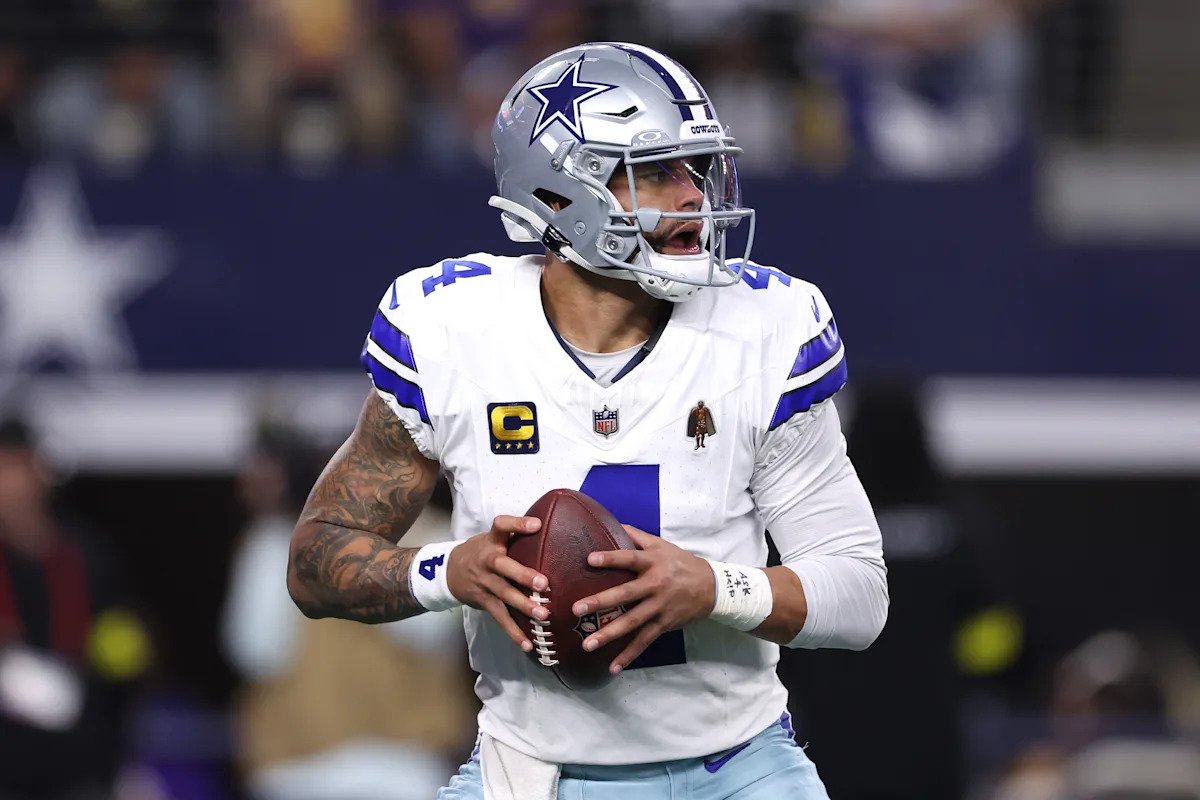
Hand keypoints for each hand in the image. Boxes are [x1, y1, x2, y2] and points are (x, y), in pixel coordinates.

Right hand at [447, 515, 548, 652]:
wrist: (447, 572)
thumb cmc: (481, 552)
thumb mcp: (492, 538)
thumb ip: (515, 534)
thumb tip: (550, 527)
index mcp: (492, 541)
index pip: (501, 526)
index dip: (517, 524)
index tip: (537, 524)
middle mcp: (488, 561)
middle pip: (503, 566)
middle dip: (523, 575)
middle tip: (543, 583)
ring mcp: (485, 582)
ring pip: (504, 595)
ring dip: (523, 606)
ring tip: (543, 615)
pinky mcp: (484, 601)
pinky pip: (500, 617)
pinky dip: (513, 632)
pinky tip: (527, 643)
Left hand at [571, 526, 715, 674]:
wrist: (712, 587)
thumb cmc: (681, 563)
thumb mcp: (662, 545)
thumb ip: (637, 537)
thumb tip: (613, 524)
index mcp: (653, 563)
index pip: (630, 559)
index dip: (611, 558)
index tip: (589, 559)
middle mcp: (656, 585)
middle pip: (626, 594)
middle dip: (601, 602)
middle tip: (577, 609)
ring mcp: (660, 607)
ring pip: (633, 622)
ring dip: (610, 635)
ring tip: (588, 644)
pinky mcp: (664, 624)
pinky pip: (644, 641)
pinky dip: (629, 655)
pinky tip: (613, 667)